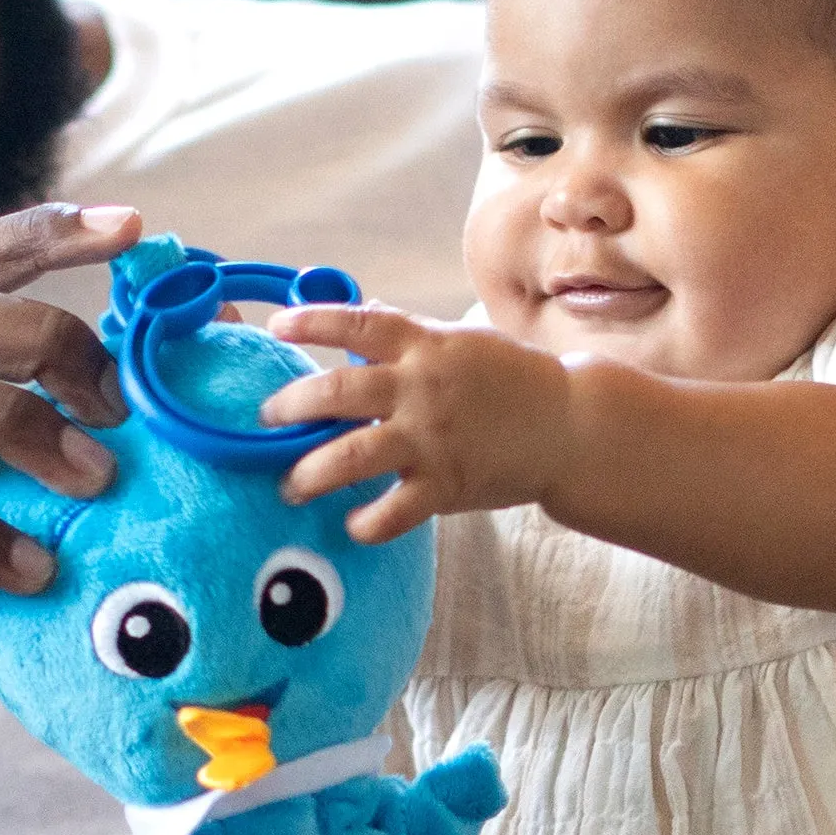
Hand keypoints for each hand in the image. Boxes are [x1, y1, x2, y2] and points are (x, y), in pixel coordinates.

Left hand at [260, 304, 573, 541]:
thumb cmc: (510, 379)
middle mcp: (420, 388)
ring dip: (308, 473)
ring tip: (288, 485)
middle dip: (289, 407)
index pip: (356, 323)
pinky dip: (365, 522)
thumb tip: (359, 310)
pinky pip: (393, 512)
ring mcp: (431, 439)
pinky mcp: (446, 484)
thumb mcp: (459, 341)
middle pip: (337, 392)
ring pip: (351, 457)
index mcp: (423, 346)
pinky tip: (350, 524)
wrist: (569, 424)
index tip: (277, 326)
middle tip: (266, 420)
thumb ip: (407, 334)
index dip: (311, 321)